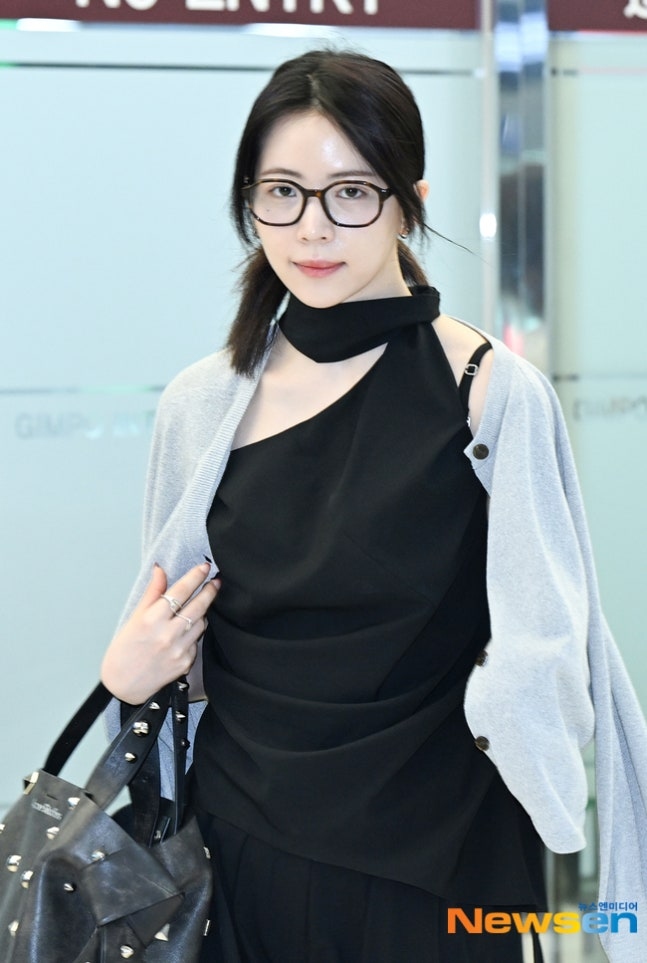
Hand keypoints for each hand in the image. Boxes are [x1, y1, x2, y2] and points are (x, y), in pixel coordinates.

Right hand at [101, 562, 220, 704]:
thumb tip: (160, 569)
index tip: (205, 567)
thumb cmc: (125, 650)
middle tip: (216, 581)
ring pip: (201, 623)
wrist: (123, 685)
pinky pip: (197, 641)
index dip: (195, 576)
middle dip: (210, 591)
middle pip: (198, 606)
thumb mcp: (134, 618)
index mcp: (152, 619)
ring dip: (203, 612)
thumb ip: (152, 593)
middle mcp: (168, 634)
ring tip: (200, 606)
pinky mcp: (186, 662)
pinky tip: (187, 631)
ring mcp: (179, 649)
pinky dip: (194, 633)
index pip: (180, 591)